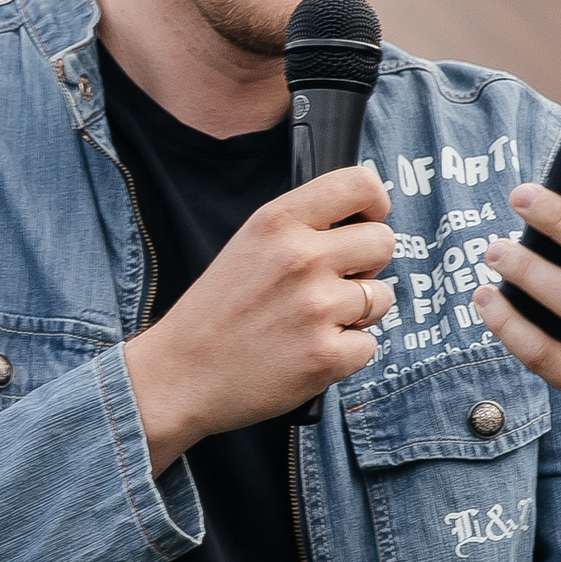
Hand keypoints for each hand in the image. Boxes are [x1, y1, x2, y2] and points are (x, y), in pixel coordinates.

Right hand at [125, 168, 394, 469]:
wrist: (178, 376)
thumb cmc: (215, 312)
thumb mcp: (247, 244)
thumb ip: (301, 228)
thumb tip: (364, 221)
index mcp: (277, 222)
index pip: (360, 185)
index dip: (375, 205)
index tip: (366, 223)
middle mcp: (301, 257)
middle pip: (382, 241)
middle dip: (366, 265)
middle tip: (331, 285)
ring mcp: (316, 308)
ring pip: (380, 297)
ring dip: (357, 314)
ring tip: (310, 324)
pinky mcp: (326, 355)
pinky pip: (369, 345)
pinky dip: (345, 354)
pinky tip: (306, 353)